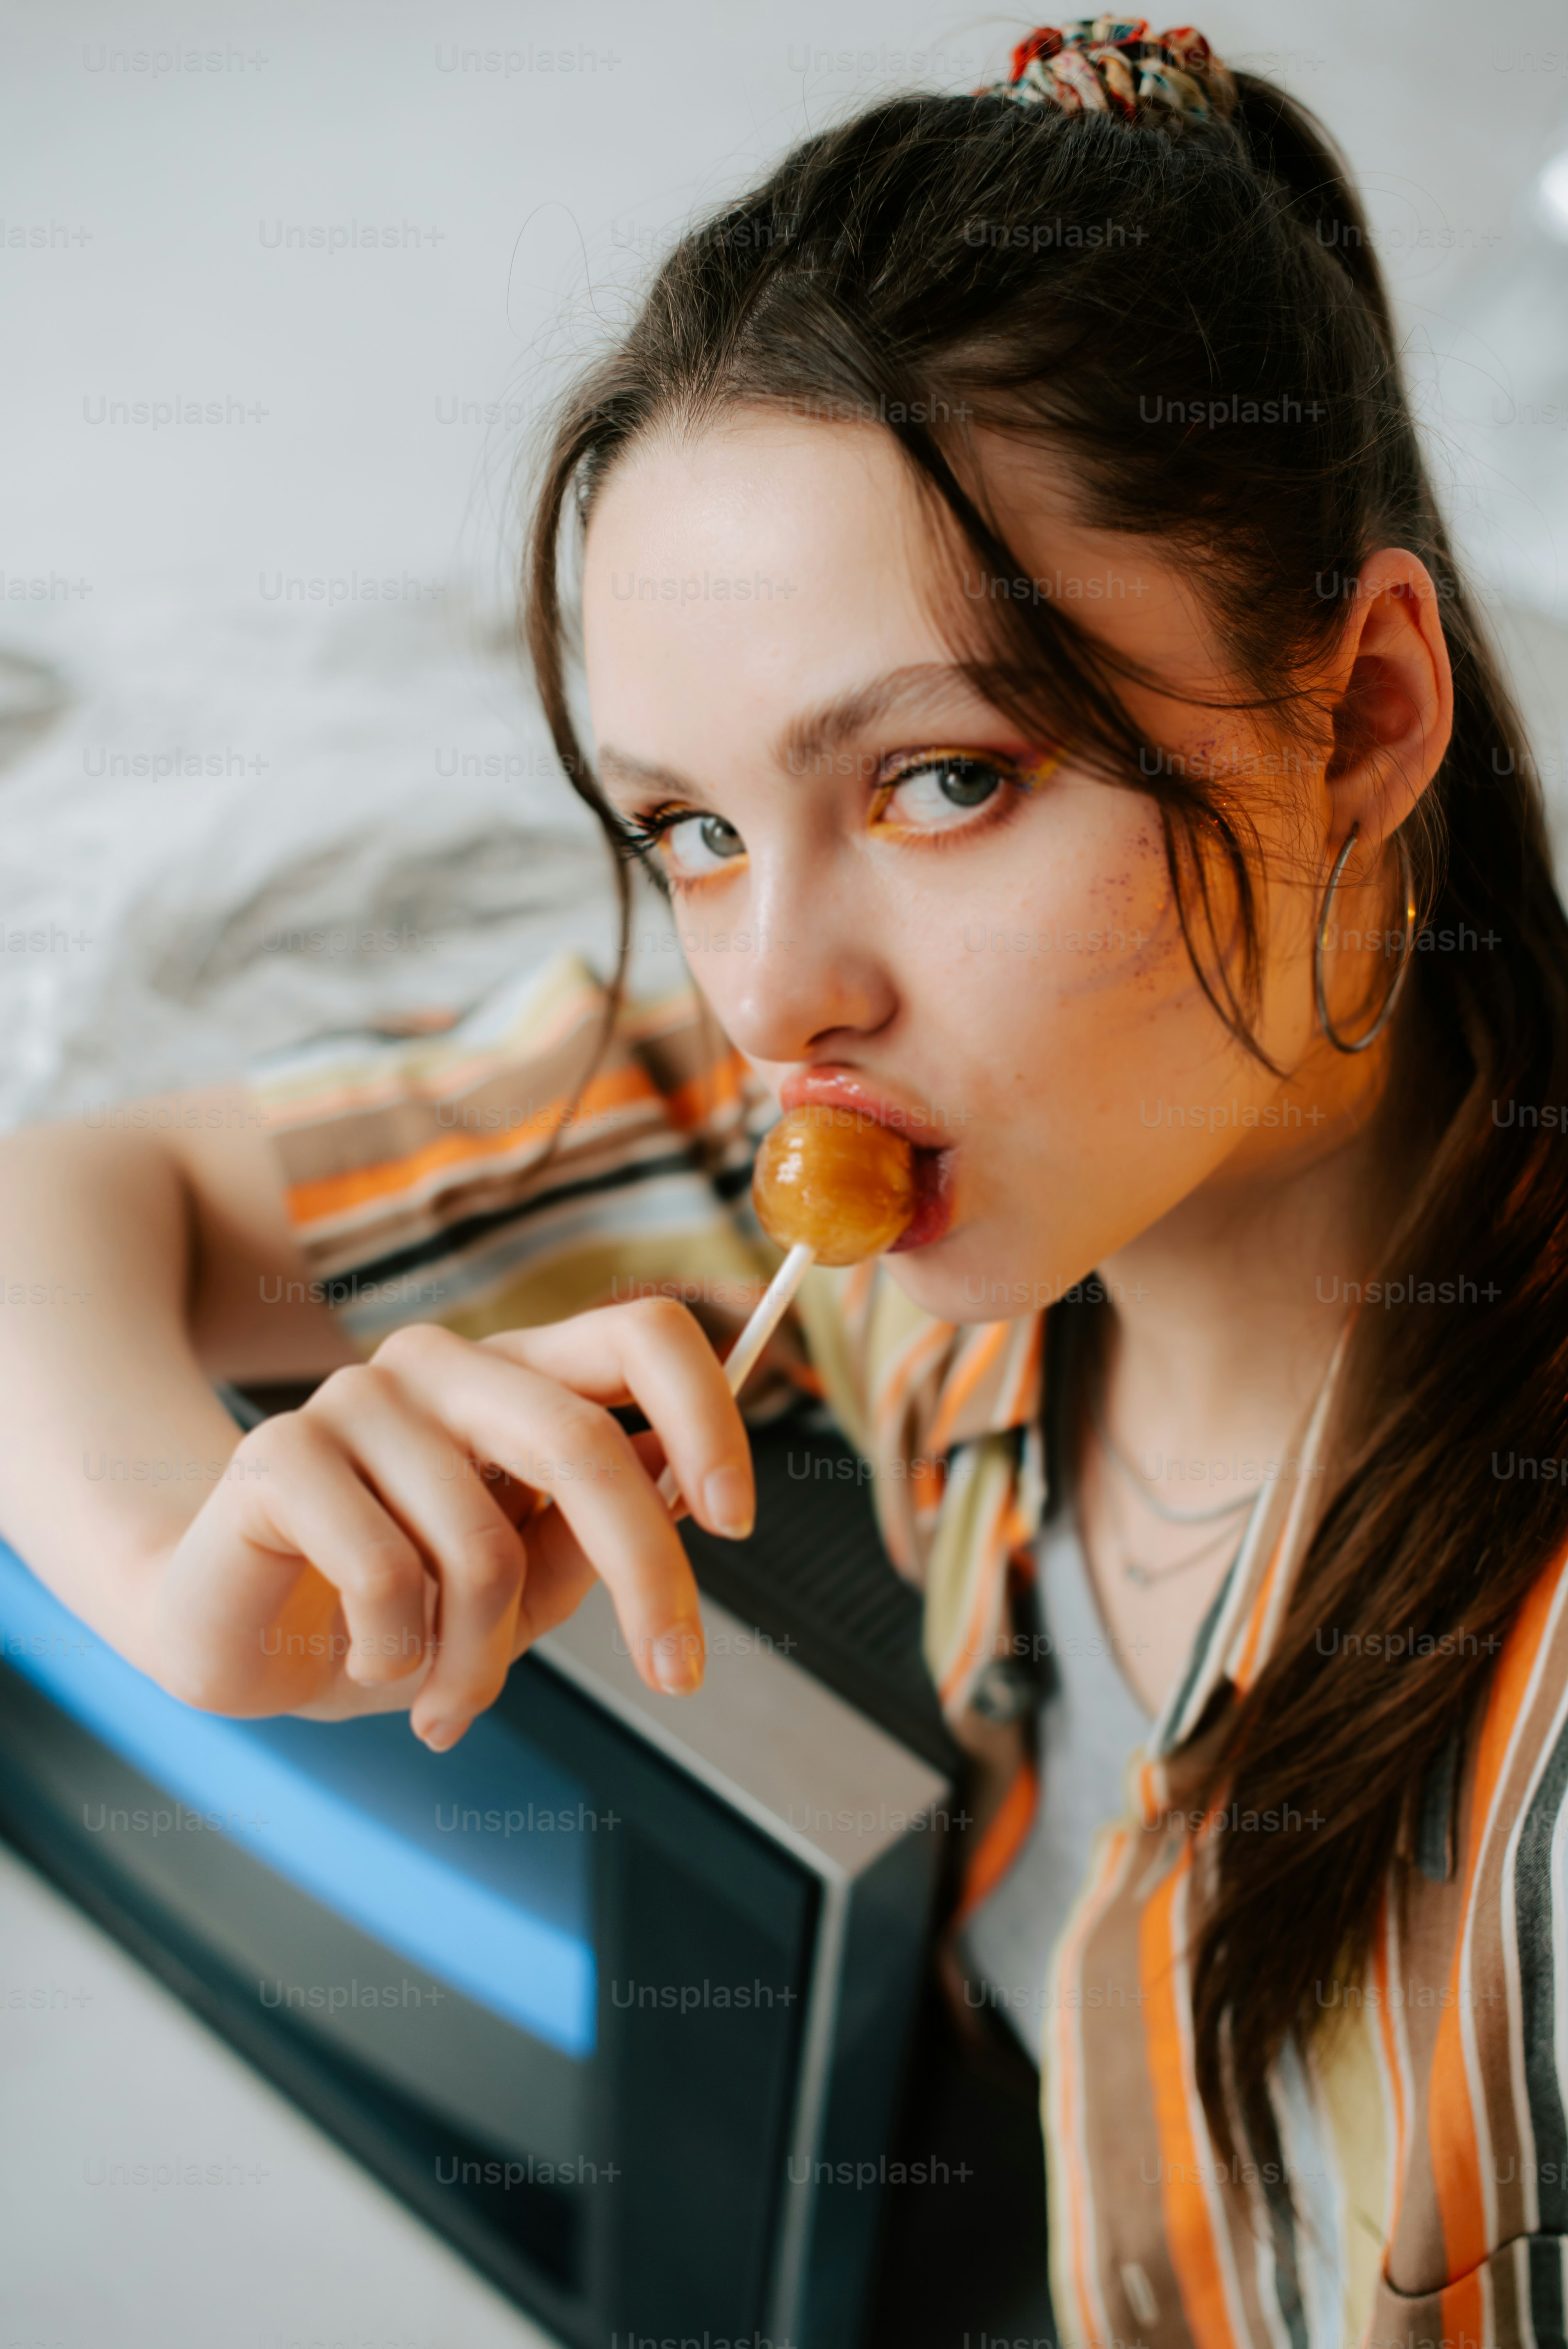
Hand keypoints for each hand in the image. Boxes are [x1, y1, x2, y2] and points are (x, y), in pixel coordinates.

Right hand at [149, 1299, 755, 1748]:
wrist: (239, 1636)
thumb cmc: (396, 1609)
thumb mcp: (520, 1587)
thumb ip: (593, 1539)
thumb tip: (683, 1499)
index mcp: (516, 1375)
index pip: (643, 1336)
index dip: (709, 1417)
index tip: (737, 1521)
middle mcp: (441, 1363)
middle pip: (584, 1442)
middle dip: (649, 1574)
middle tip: (679, 1676)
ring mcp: (356, 1397)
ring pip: (484, 1547)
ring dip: (482, 1660)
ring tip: (446, 1701)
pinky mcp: (280, 1452)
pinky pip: (386, 1575)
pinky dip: (396, 1658)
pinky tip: (370, 1666)